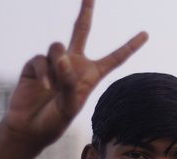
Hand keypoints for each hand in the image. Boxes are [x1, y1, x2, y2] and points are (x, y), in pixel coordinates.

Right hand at [5, 0, 147, 146]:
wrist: (30, 128)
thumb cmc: (55, 121)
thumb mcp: (70, 106)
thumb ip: (70, 82)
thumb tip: (62, 57)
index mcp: (91, 75)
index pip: (115, 58)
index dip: (130, 46)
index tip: (146, 34)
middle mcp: (73, 64)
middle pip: (80, 30)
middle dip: (85, 11)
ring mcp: (53, 62)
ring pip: (58, 47)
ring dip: (58, 64)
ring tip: (55, 86)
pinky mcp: (35, 64)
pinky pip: (41, 59)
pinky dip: (45, 73)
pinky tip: (45, 87)